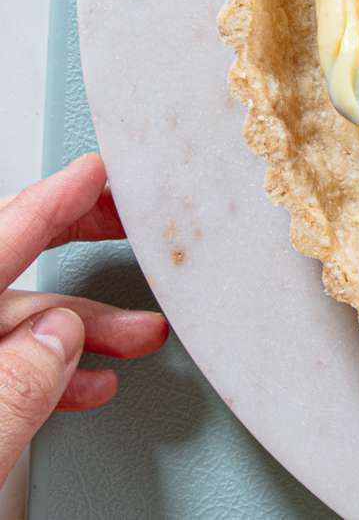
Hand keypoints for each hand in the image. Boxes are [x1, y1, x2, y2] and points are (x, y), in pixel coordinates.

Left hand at [0, 155, 168, 482]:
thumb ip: (10, 392)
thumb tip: (57, 339)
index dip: (47, 205)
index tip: (96, 174)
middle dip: (70, 250)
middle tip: (128, 223)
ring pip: (1, 329)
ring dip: (72, 328)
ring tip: (136, 334)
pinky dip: (42, 370)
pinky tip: (83, 382)